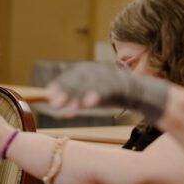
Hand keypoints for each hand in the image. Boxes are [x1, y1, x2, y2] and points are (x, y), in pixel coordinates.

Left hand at [45, 62, 169, 121]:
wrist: (136, 92)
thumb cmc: (108, 93)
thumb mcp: (87, 94)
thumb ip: (71, 95)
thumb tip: (48, 98)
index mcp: (88, 70)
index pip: (70, 76)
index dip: (59, 85)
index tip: (48, 95)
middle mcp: (96, 71)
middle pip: (78, 80)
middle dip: (65, 92)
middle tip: (55, 105)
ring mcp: (108, 77)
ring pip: (90, 86)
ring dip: (78, 99)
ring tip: (69, 112)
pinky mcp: (119, 85)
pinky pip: (106, 90)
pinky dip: (96, 96)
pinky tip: (88, 104)